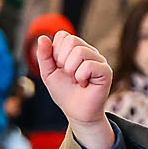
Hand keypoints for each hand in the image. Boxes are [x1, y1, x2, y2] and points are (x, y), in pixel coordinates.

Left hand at [35, 31, 113, 148]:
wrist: (76, 113)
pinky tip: (84, 84)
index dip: (56, 52)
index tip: (60, 67)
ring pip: (79, 51)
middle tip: (68, 75)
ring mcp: (99, 60)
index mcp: (76, 49)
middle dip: (62, 61)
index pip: (63, 35)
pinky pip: (89, 65)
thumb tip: (41, 37)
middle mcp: (89, 51)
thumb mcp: (48, 73)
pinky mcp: (106, 71)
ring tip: (76, 80)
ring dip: (71, 70)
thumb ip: (44, 56)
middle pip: (71, 40)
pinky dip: (81, 76)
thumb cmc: (65, 93)